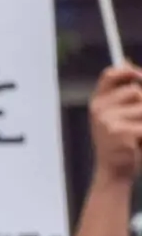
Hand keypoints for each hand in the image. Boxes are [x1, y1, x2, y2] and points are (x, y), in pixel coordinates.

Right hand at [90, 66, 141, 184]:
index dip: (128, 71)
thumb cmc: (122, 142)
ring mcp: (108, 120)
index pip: (110, 75)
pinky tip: (138, 144)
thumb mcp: (118, 115)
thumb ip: (124, 93)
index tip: (139, 76)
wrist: (114, 172)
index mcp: (98, 102)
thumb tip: (129, 63)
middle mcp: (99, 109)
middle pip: (135, 92)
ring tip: (138, 135)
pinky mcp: (121, 132)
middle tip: (138, 122)